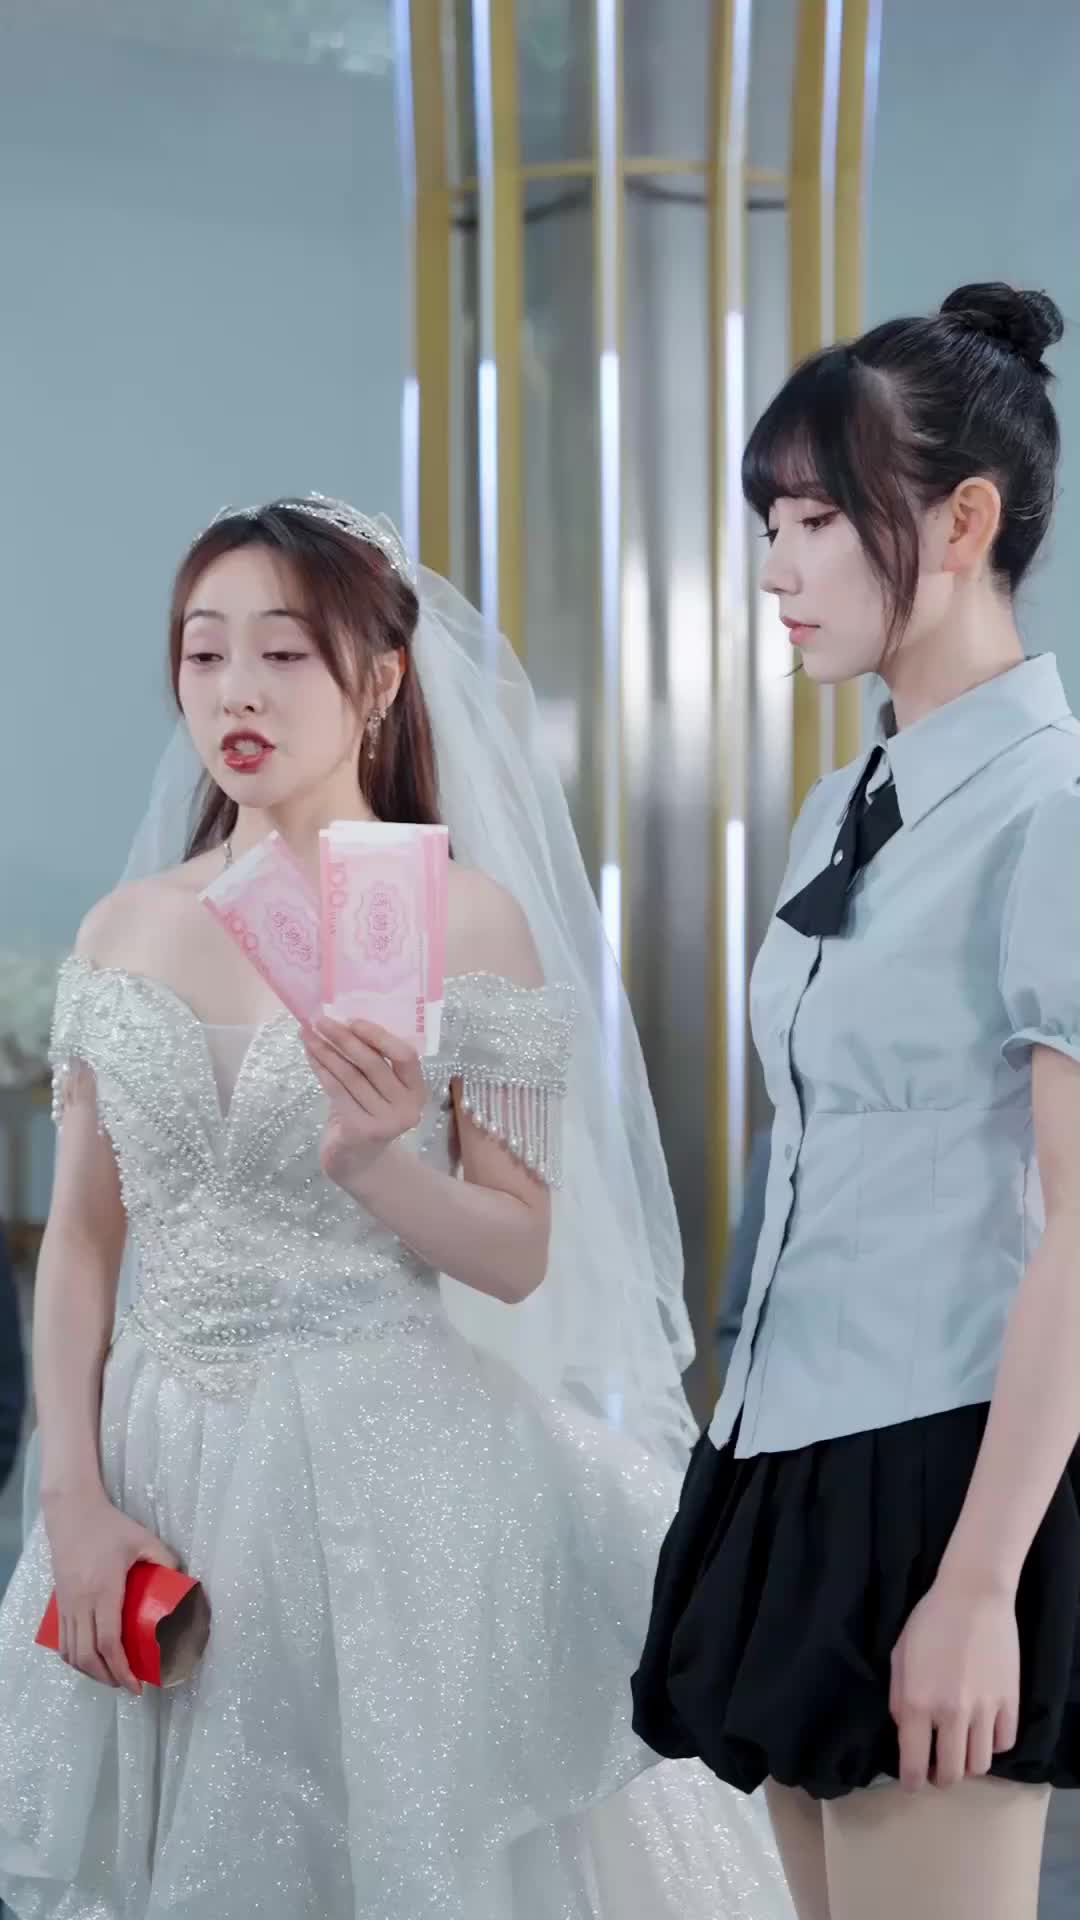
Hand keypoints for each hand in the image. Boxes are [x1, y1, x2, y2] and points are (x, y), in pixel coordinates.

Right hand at [44, 1488, 179, 1693]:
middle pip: (87, 1656)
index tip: (136, 1685)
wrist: (71, 1512)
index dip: (122, 1669)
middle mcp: (81, 1602)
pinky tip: (88, 1660)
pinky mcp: (59, 1602)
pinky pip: (62, 1641)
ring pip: (71, 1653)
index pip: (108, 1642)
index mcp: (103, 1591)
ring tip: (110, 1677)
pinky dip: (73, 1658)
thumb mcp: (142, 1539)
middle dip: (107, 1678)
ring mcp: (66, 1604)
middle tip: (127, 1686)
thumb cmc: (108, 1526)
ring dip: (89, 1672)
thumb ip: (165, 1558)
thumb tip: (185, 1578)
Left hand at [304, 1015, 425, 1185]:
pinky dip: (321, 1070)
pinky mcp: (361, 1130)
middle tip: (321, 1021)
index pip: (405, 1056)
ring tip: (308, 1034)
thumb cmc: (367, 1113)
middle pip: (373, 1064)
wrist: (357, 1160)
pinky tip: (310, 1055)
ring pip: (350, 1076)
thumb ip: (373, 1062)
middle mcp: (407, 1107)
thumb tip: (342, 1022)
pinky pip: (337, 1091)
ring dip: (326, 1052)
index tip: (352, 1021)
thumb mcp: (379, 1088)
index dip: (378, 1036)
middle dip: (344, 1039)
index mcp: (417, 1090)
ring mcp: (386, 1122)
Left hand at [890, 1574, 1019, 1790]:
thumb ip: (897, 1699)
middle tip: (936, 1766)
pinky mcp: (1009, 1703)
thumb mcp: (899, 1656)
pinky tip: (982, 1729)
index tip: (912, 1782)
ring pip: (979, 1766)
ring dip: (967, 1763)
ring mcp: (983, 1711)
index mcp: (916, 1703)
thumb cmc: (928, 1621)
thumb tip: (904, 1731)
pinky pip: (1003, 1744)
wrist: (973, 1596)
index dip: (911, 1782)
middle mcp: (950, 1714)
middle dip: (940, 1778)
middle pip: (951, 1775)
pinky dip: (992, 1744)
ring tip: (960, 1747)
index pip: (913, 1765)